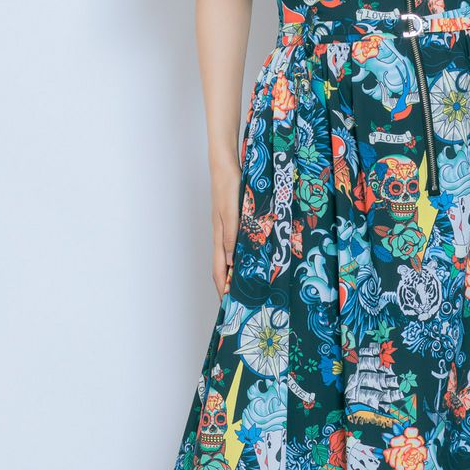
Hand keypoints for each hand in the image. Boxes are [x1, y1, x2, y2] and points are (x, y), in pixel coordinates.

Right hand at [210, 159, 240, 295]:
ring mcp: (227, 229)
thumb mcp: (231, 212)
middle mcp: (221, 236)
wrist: (225, 164)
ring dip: (235, 273)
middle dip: (228, 286)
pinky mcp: (233, 221)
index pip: (218, 270)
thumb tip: (229, 261)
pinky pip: (236, 245)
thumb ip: (231, 236)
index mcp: (219, 237)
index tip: (228, 306)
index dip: (221, 289)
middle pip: (222, 268)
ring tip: (247, 287)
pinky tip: (251, 259)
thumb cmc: (227, 185)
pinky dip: (241, 257)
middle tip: (239, 303)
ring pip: (230, 257)